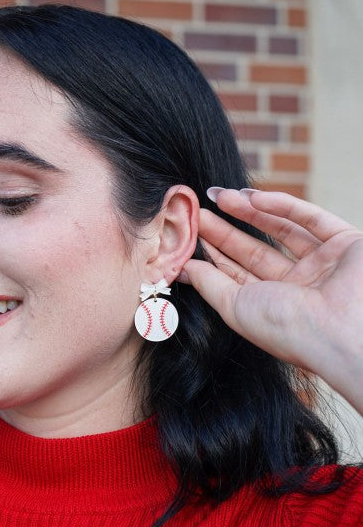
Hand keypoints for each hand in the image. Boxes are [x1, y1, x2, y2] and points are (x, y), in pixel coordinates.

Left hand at [179, 188, 362, 413]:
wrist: (340, 329)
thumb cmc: (287, 328)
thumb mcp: (235, 307)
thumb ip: (209, 284)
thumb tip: (183, 268)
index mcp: (274, 307)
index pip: (237, 274)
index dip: (214, 252)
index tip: (190, 233)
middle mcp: (299, 287)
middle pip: (256, 251)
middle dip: (226, 230)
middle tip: (199, 210)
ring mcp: (323, 264)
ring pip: (281, 230)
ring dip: (248, 211)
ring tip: (219, 197)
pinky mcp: (345, 242)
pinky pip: (309, 217)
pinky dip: (280, 204)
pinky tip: (251, 196)